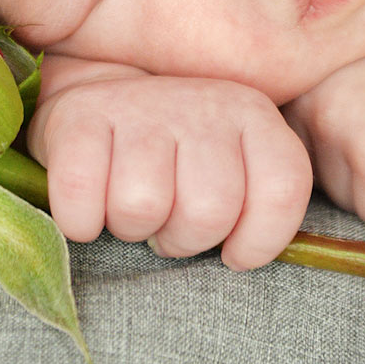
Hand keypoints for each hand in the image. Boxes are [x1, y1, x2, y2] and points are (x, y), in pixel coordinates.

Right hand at [26, 57, 312, 269]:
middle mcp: (204, 102)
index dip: (257, 241)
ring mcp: (142, 104)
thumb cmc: (178, 159)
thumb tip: (248, 261)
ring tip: (131, 208)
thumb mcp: (235, 169)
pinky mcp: (81, 116)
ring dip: (130, 228)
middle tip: (168, 225)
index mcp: (254, 117)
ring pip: (142, 207)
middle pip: (208, 211)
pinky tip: (88, 206)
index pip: (283, 189)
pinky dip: (81, 223)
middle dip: (184, 239)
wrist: (101, 103)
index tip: (231, 253)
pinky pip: (82, 203)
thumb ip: (262, 205)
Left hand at [283, 36, 364, 233]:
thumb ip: (324, 101)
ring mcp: (338, 134)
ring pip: (350, 202)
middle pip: (319, 180)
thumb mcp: (360, 70)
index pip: (293, 148)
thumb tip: (297, 161)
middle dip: (364, 171)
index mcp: (301, 78)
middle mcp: (310, 103)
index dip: (344, 144)